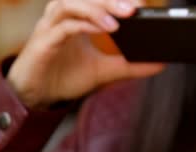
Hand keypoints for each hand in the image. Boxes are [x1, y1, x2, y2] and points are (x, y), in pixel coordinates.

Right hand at [7, 0, 164, 109]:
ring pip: (71, 4)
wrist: (35, 97)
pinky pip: (63, 26)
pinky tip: (101, 29)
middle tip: (135, 7)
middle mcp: (62, 17)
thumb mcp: (104, 72)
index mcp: (77, 18)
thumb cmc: (65, 78)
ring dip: (97, 9)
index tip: (141, 4)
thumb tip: (160, 63)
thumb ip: (129, 66)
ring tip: (119, 20)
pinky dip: (83, 25)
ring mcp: (50, 27)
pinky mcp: (42, 42)